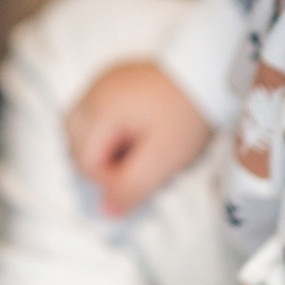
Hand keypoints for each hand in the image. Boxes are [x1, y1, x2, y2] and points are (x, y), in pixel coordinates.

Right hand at [66, 62, 211, 217]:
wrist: (208, 71)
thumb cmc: (188, 113)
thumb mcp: (164, 157)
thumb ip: (131, 187)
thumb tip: (106, 213)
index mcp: (100, 109)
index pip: (85, 162)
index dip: (110, 179)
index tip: (143, 175)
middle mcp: (92, 92)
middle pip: (75, 144)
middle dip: (102, 163)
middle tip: (139, 163)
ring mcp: (100, 82)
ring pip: (81, 128)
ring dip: (102, 147)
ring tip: (136, 148)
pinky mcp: (112, 78)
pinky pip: (95, 111)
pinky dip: (107, 129)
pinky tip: (137, 130)